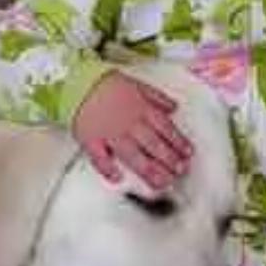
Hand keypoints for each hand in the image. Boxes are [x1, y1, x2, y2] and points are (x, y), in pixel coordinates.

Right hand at [72, 71, 192, 189]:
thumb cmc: (106, 84)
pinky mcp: (90, 140)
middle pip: (152, 144)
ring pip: (132, 154)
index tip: (188, 153)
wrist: (77, 82)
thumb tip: (174, 108)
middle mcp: (127, 122)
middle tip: (179, 171)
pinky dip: (107, 167)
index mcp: (140, 108)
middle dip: (169, 159)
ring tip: (161, 183)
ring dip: (148, 170)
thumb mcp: (137, 84)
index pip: (165, 127)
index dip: (179, 141)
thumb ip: (157, 97)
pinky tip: (117, 178)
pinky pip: (98, 156)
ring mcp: (109, 133)